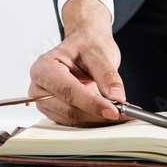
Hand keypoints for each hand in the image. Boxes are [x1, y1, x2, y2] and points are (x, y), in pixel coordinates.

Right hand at [28, 0, 131, 126]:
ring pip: (75, 120)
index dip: (91, 103)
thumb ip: (108, 75)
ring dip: (101, 120)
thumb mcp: (101, 53)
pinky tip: (114, 114)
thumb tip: (116, 97)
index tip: (113, 110)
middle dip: (99, 114)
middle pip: (70, 110)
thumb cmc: (87, 45)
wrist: (86, 45)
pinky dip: (98, 120)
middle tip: (125, 113)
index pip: (68, 91)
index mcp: (45, 67)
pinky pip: (78, 122)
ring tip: (124, 113)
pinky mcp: (58, 112)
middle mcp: (41, 87)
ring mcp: (47, 102)